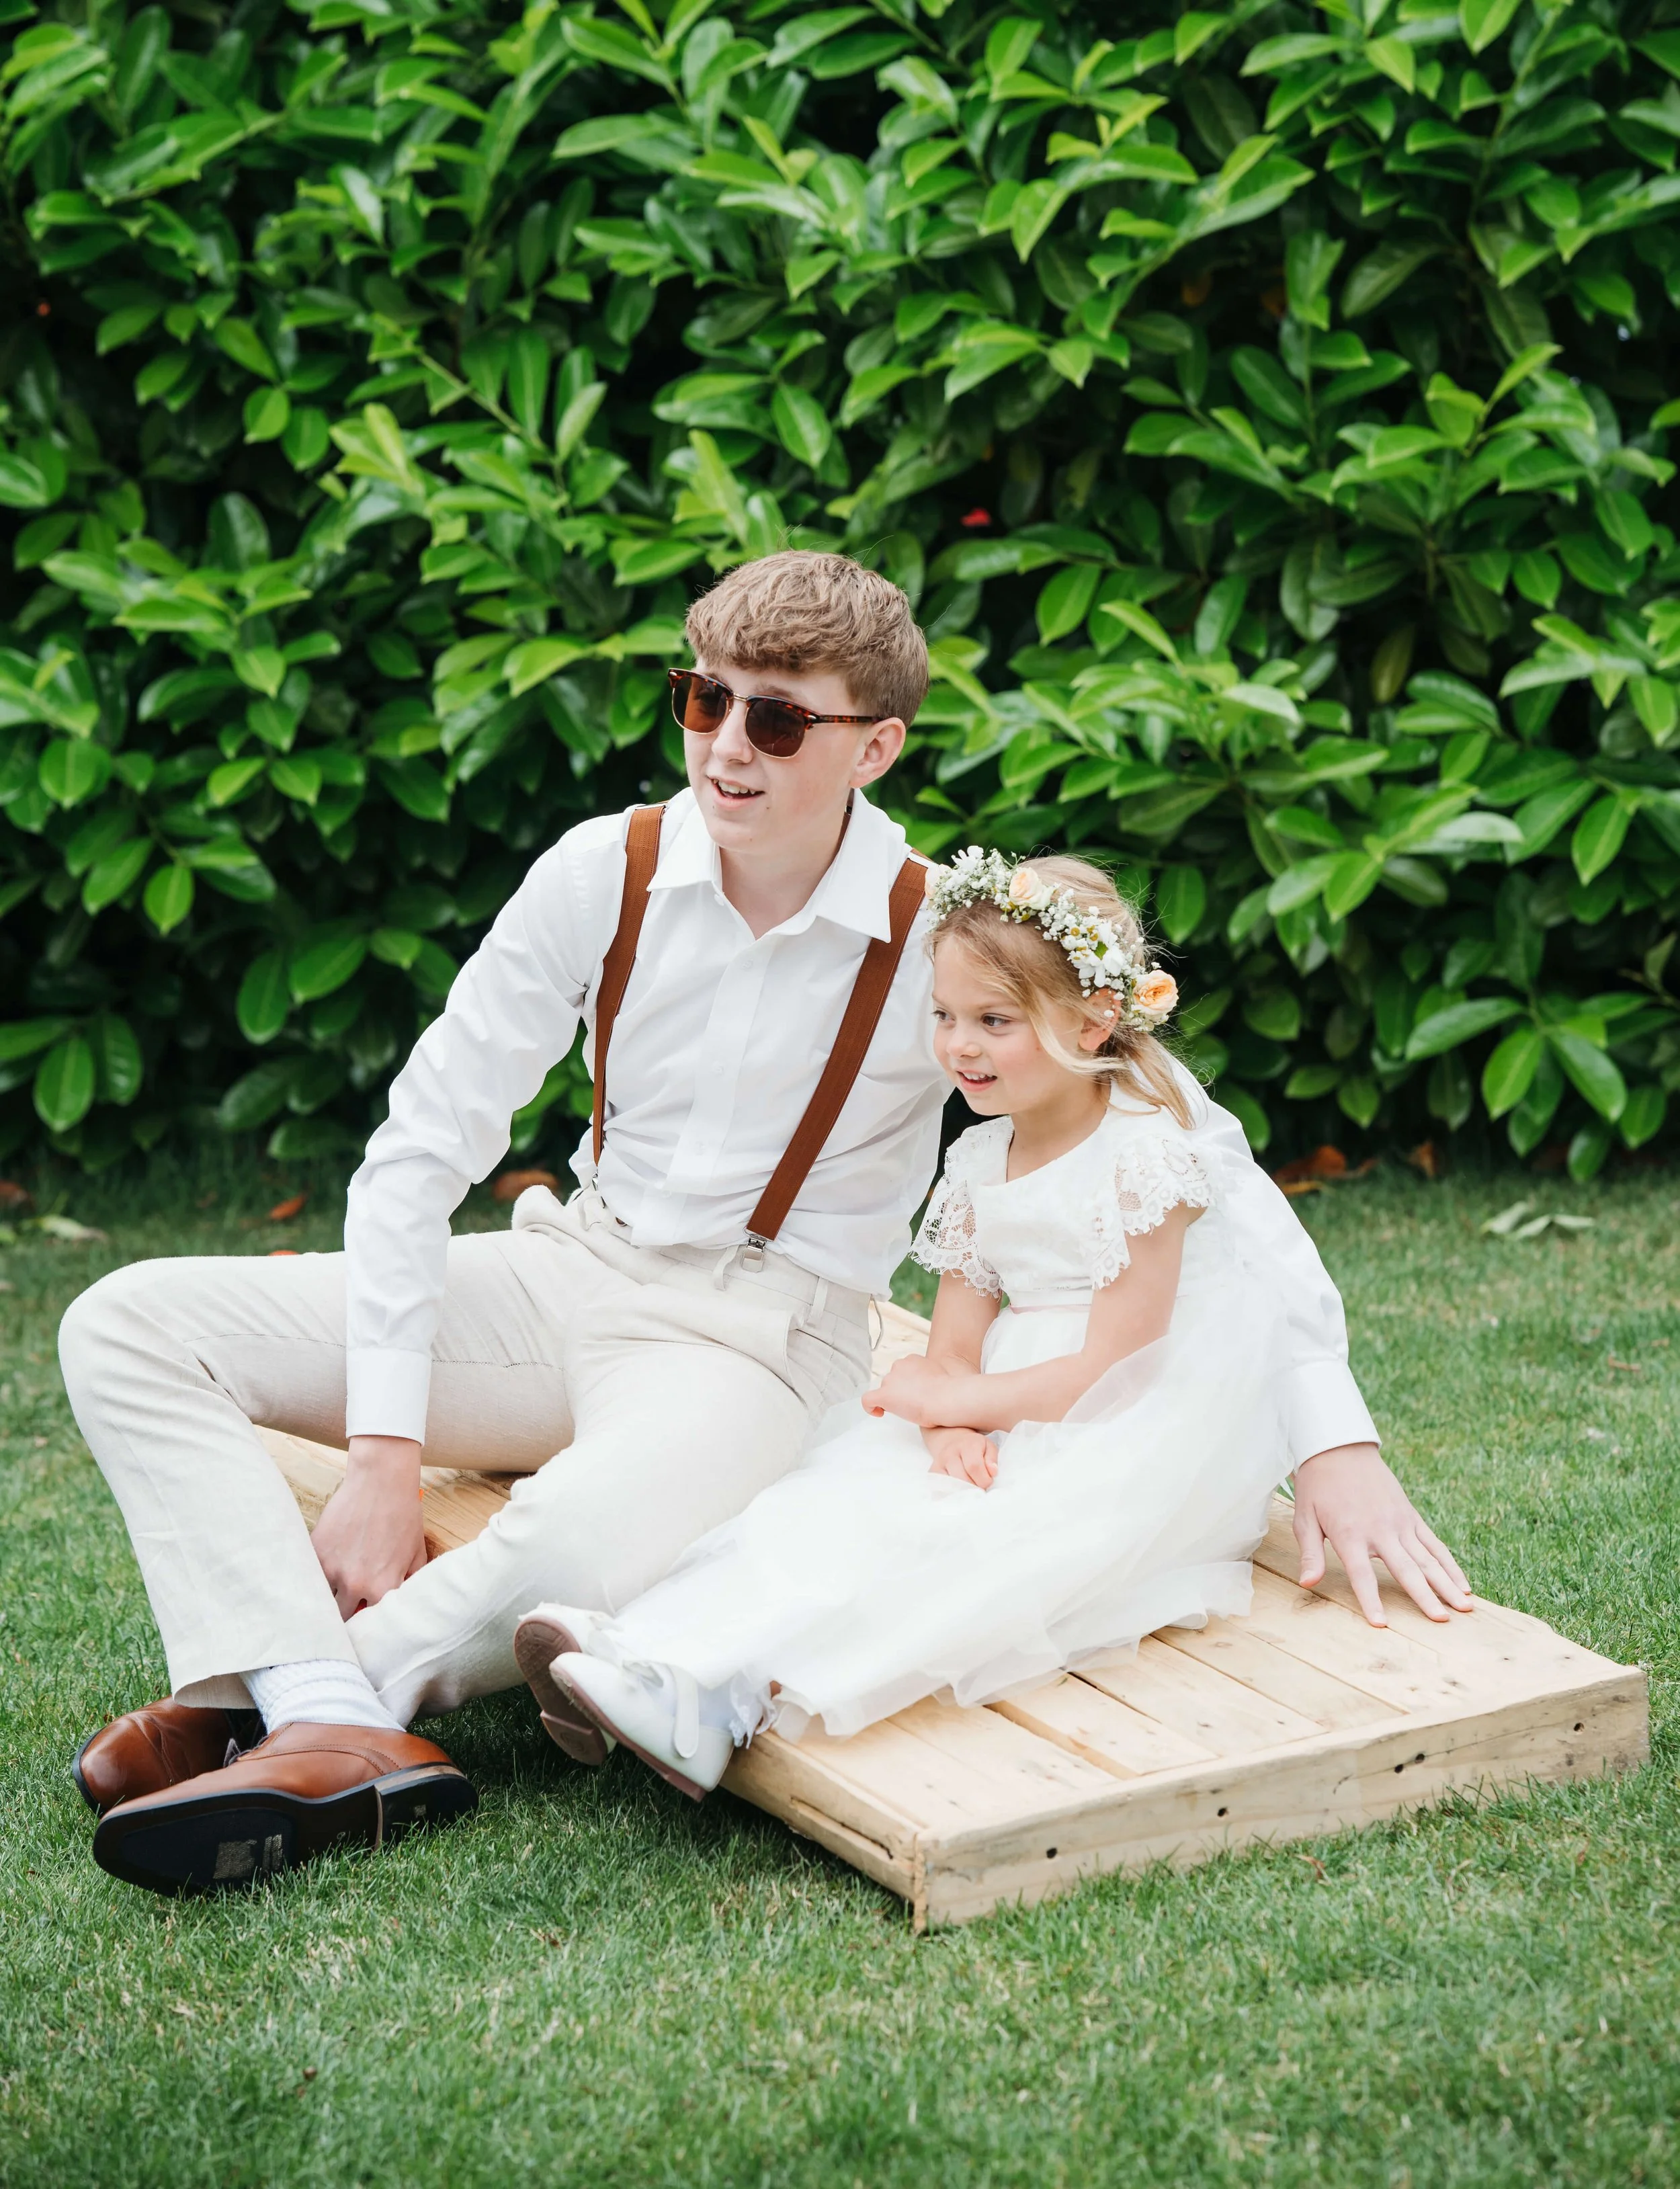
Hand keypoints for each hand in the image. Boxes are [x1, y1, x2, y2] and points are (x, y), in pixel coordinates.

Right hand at [311, 1435, 427, 1618]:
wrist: (381, 1481)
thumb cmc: (403, 1515)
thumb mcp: (416, 1554)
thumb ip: (408, 1585)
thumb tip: (401, 1607)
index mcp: (384, 1588)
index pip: (371, 1626)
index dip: (367, 1630)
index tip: (363, 1634)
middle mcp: (356, 1584)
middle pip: (343, 1620)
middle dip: (345, 1620)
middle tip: (343, 1621)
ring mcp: (332, 1569)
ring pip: (322, 1603)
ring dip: (324, 1604)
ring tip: (323, 1607)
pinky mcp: (315, 1552)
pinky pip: (309, 1578)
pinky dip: (311, 1582)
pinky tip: (312, 1583)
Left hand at [862, 1353, 963, 1428]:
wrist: (945, 1398)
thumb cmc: (948, 1390)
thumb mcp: (941, 1373)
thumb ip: (930, 1375)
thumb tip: (930, 1384)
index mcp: (912, 1359)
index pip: (903, 1371)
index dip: (907, 1384)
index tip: (917, 1393)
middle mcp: (898, 1366)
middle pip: (893, 1380)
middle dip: (900, 1391)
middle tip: (914, 1403)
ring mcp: (890, 1380)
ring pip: (884, 1390)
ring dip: (892, 1399)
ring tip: (908, 1410)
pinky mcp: (884, 1395)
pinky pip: (868, 1400)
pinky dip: (870, 1407)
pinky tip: (878, 1413)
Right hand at [926, 1426, 998, 1490]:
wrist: (953, 1441)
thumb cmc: (974, 1447)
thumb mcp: (988, 1447)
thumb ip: (992, 1459)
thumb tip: (992, 1472)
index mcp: (967, 1444)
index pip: (974, 1467)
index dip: (984, 1480)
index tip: (988, 1483)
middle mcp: (950, 1452)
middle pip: (961, 1478)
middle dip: (974, 1488)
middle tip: (979, 1489)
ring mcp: (939, 1462)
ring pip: (950, 1485)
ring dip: (963, 1493)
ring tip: (970, 1491)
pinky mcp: (932, 1471)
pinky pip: (939, 1488)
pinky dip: (949, 1494)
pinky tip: (958, 1493)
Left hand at [1292, 1443, 1470, 1627]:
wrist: (1340, 1449)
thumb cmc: (1318, 1487)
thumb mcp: (1304, 1518)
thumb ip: (1310, 1553)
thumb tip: (1307, 1583)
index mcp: (1350, 1534)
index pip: (1361, 1573)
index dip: (1370, 1599)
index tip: (1381, 1624)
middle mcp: (1380, 1530)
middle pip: (1406, 1569)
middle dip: (1425, 1596)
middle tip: (1443, 1620)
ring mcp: (1400, 1523)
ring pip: (1428, 1559)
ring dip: (1447, 1584)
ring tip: (1466, 1607)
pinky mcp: (1410, 1516)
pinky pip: (1434, 1544)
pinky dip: (1449, 1564)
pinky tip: (1463, 1584)